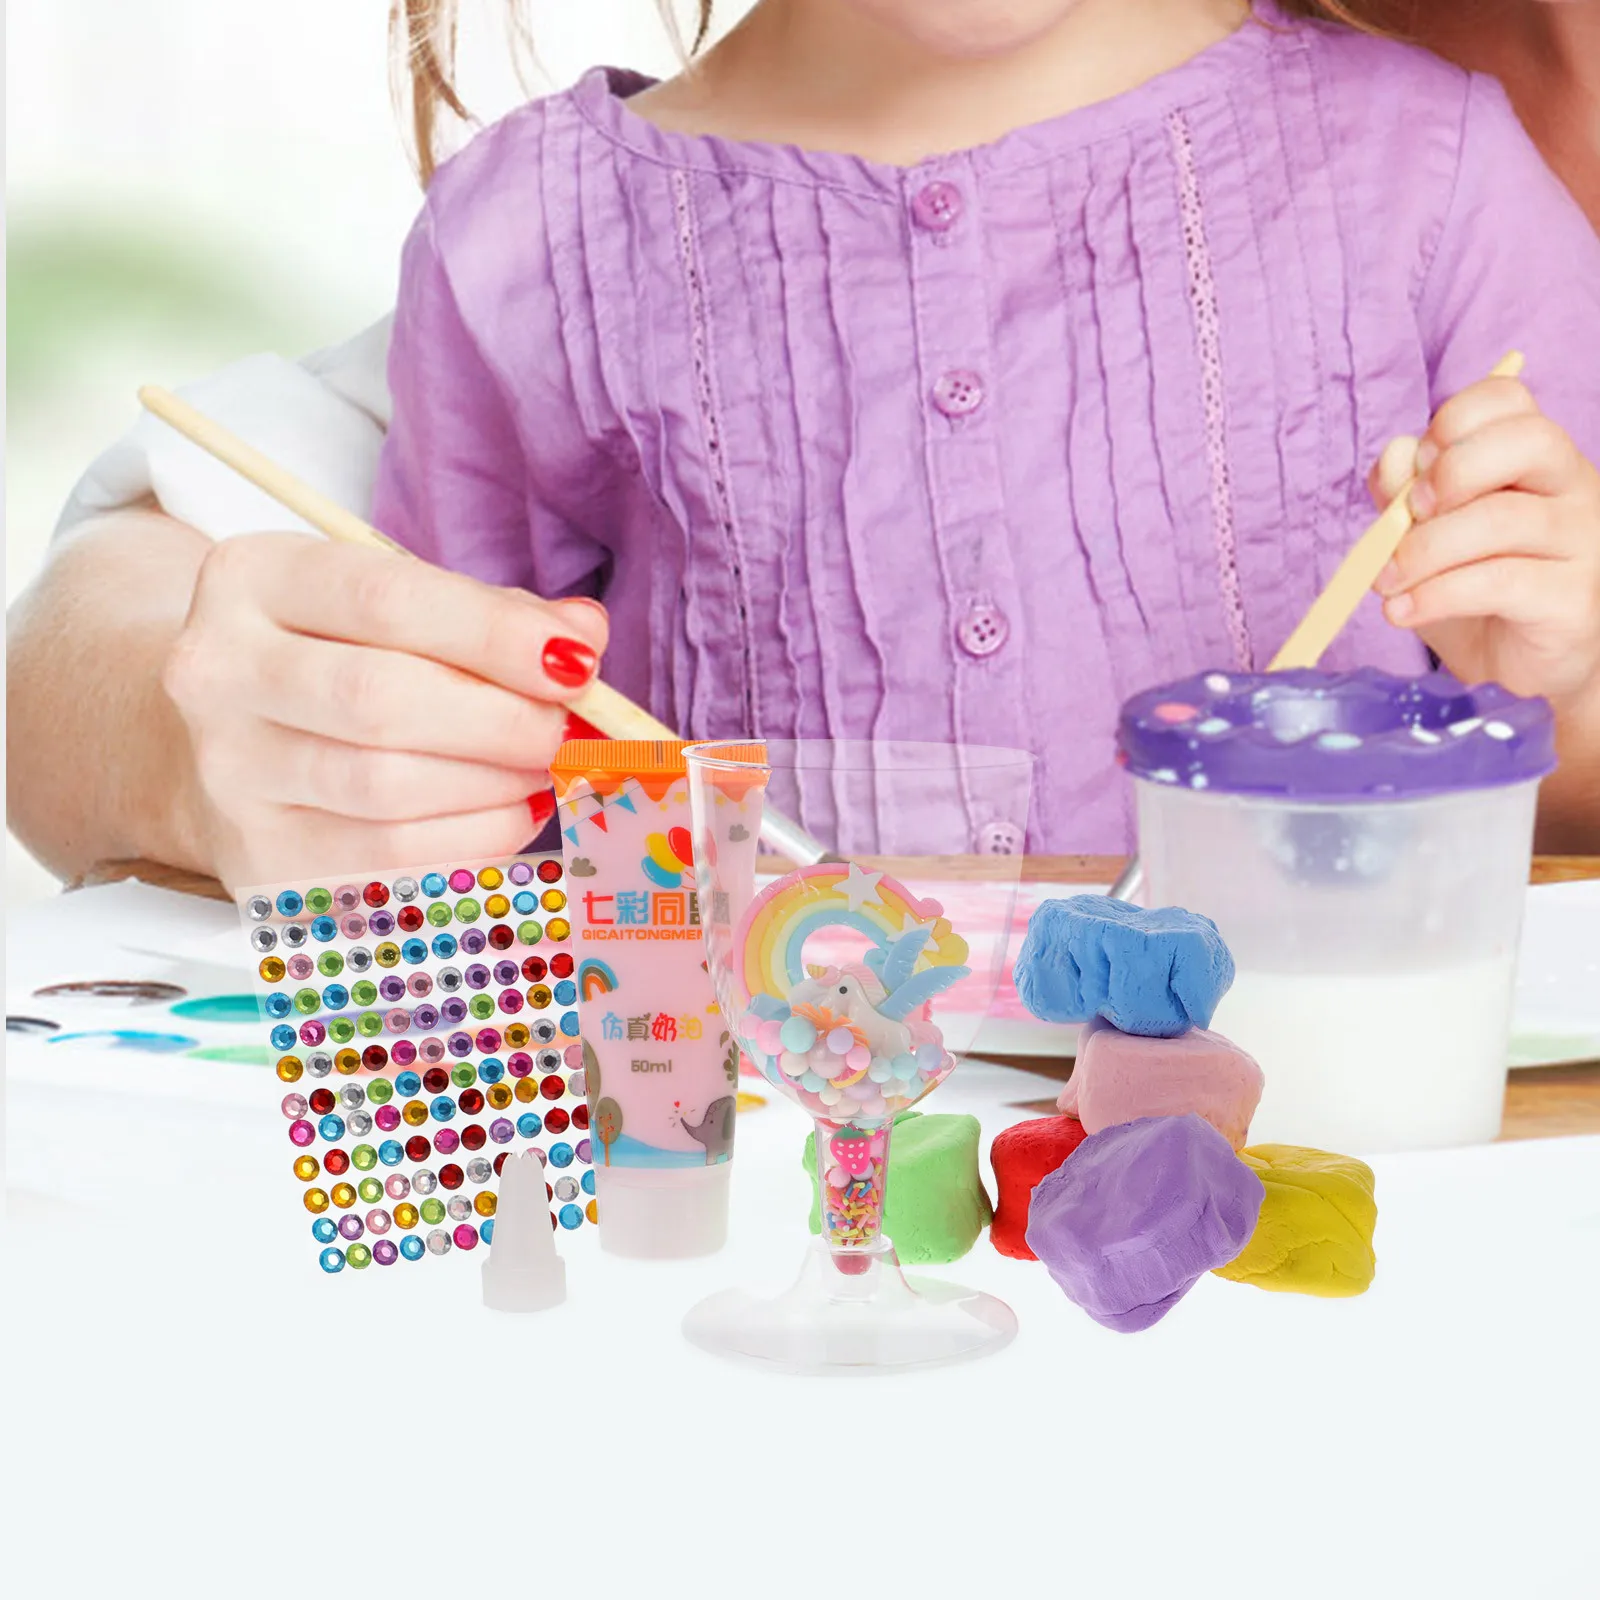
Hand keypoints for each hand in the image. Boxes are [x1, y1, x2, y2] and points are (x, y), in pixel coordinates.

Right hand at [163, 534, 607, 889]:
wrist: (237, 739)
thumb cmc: (343, 657)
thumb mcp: (404, 606)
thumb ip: (493, 614)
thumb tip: (581, 635)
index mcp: (253, 580)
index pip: (385, 600)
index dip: (493, 635)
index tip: (573, 661)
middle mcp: (218, 672)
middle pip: (380, 700)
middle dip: (501, 719)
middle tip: (561, 728)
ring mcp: (230, 772)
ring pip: (386, 787)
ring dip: (493, 783)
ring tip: (538, 768)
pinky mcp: (260, 857)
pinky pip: (389, 858)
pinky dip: (474, 838)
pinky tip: (509, 814)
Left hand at [1369, 375, 1599, 707]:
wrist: (1516, 673)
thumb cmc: (1472, 595)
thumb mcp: (1424, 538)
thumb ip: (1404, 495)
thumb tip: (1394, 456)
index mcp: (1535, 459)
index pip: (1510, 400)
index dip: (1453, 421)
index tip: (1414, 468)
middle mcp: (1572, 488)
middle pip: (1527, 440)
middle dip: (1451, 473)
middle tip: (1408, 515)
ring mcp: (1582, 542)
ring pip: (1503, 518)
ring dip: (1425, 549)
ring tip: (1386, 582)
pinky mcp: (1573, 599)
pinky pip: (1499, 581)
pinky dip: (1436, 594)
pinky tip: (1403, 610)